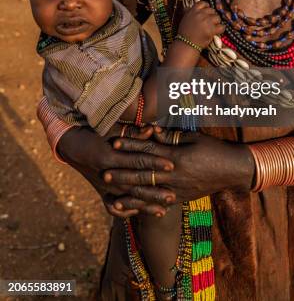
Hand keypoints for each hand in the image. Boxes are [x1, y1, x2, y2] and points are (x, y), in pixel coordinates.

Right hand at [57, 124, 176, 216]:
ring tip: (164, 209)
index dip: (155, 163)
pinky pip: (114, 207)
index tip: (172, 165)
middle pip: (135, 185)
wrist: (71, 144)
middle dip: (154, 192)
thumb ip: (132, 132)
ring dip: (146, 205)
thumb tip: (151, 130)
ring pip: (127, 199)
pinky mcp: (101, 192)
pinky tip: (141, 214)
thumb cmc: (92, 132)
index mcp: (109, 157)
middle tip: (173, 196)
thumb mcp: (110, 128)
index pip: (137, 161)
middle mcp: (106, 175)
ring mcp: (103, 186)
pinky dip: (127, 212)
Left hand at [102, 130, 254, 213]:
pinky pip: (158, 205)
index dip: (130, 146)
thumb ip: (170, 136)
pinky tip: (132, 209)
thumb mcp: (192, 137)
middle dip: (123, 173)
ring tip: (112, 195)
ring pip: (148, 194)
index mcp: (177, 157)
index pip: (148, 151)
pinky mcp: (181, 199)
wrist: (232, 170)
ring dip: (129, 195)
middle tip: (105, 172)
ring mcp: (178, 190)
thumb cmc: (213, 149)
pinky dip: (144, 207)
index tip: (115, 143)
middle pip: (143, 175)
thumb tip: (151, 131)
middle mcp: (175, 176)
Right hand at [177, 1, 223, 48]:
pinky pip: (222, 26)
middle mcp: (200, 14)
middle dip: (212, 16)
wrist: (186, 44)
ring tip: (213, 27)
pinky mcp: (212, 30)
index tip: (207, 12)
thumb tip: (191, 7)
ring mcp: (206, 22)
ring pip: (217, 18)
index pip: (203, 3)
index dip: (206, 7)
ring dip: (216, 22)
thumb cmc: (185, 33)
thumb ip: (189, 12)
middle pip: (212, 10)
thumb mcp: (185, 19)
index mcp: (193, 11)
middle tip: (210, 22)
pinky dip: (221, 29)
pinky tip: (217, 32)